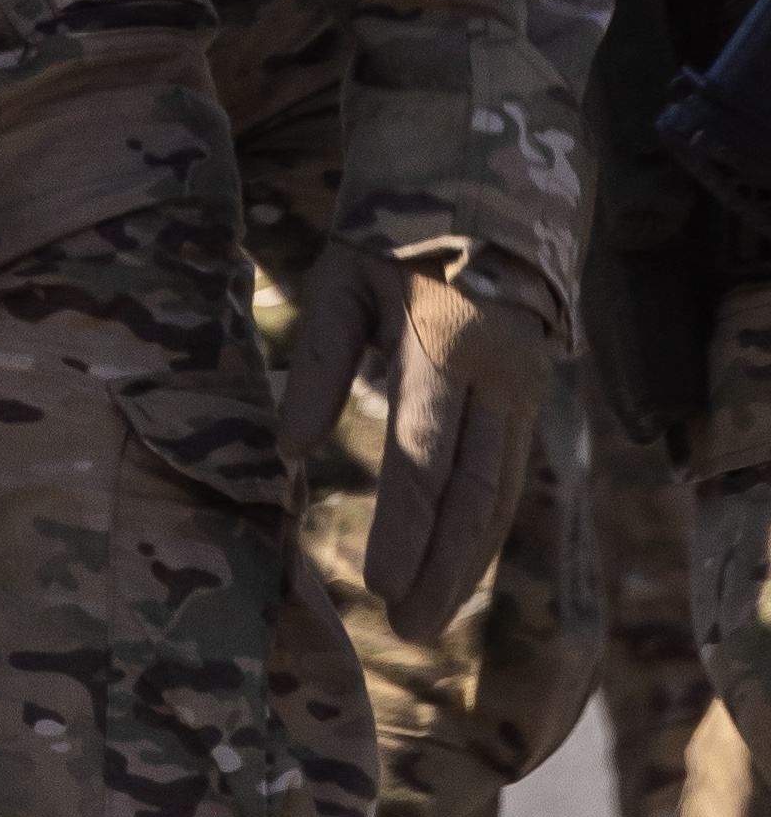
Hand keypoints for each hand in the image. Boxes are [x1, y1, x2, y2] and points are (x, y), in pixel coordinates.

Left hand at [279, 247, 551, 636]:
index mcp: (442, 346)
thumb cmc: (388, 234)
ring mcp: (522, 391)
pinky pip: (510, 475)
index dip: (403, 527)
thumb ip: (318, 364)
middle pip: (472, 493)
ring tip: (427, 613)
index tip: (375, 584)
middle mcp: (495, 379)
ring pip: (500, 493)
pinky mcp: (529, 397)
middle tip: (404, 625)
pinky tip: (458, 565)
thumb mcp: (340, 281)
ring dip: (467, 560)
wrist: (480, 190)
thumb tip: (288, 449)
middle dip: (440, 566)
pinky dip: (485, 526)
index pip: (422, 457)